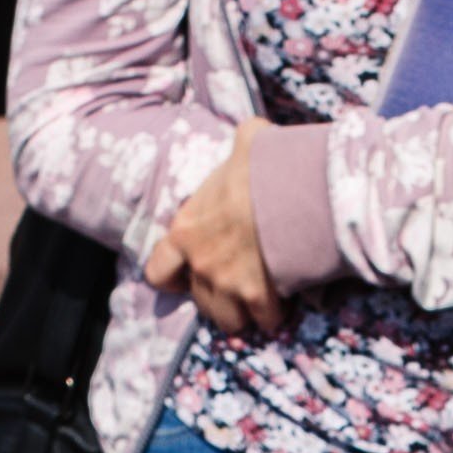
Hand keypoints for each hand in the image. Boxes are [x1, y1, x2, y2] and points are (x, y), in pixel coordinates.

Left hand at [139, 126, 284, 336]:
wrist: (293, 189)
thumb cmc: (265, 164)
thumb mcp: (246, 144)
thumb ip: (242, 144)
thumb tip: (256, 132)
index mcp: (187, 230)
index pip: (159, 271)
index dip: (172, 278)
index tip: (188, 276)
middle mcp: (200, 264)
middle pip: (200, 301)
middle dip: (218, 297)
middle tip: (239, 284)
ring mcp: (227, 284)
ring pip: (229, 320)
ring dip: (244, 312)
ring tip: (261, 299)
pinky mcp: (258, 298)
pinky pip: (265, 319)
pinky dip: (275, 313)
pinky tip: (287, 299)